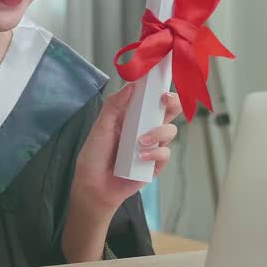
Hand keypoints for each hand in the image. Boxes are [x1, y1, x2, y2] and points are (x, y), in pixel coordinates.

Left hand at [71, 85, 182, 214]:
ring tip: (141, 141)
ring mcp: (152, 146)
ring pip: (170, 131)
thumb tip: (131, 85)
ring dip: (158, 132)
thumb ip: (114, 105)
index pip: (150, 98)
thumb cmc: (94, 155)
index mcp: (132, 116)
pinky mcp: (155, 164)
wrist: (93, 186)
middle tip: (165, 100)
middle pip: (169, 111)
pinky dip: (156, 153)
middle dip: (173, 102)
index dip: (158, 87)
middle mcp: (145, 128)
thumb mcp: (101, 127)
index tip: (160, 79)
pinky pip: (165, 154)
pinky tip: (142, 157)